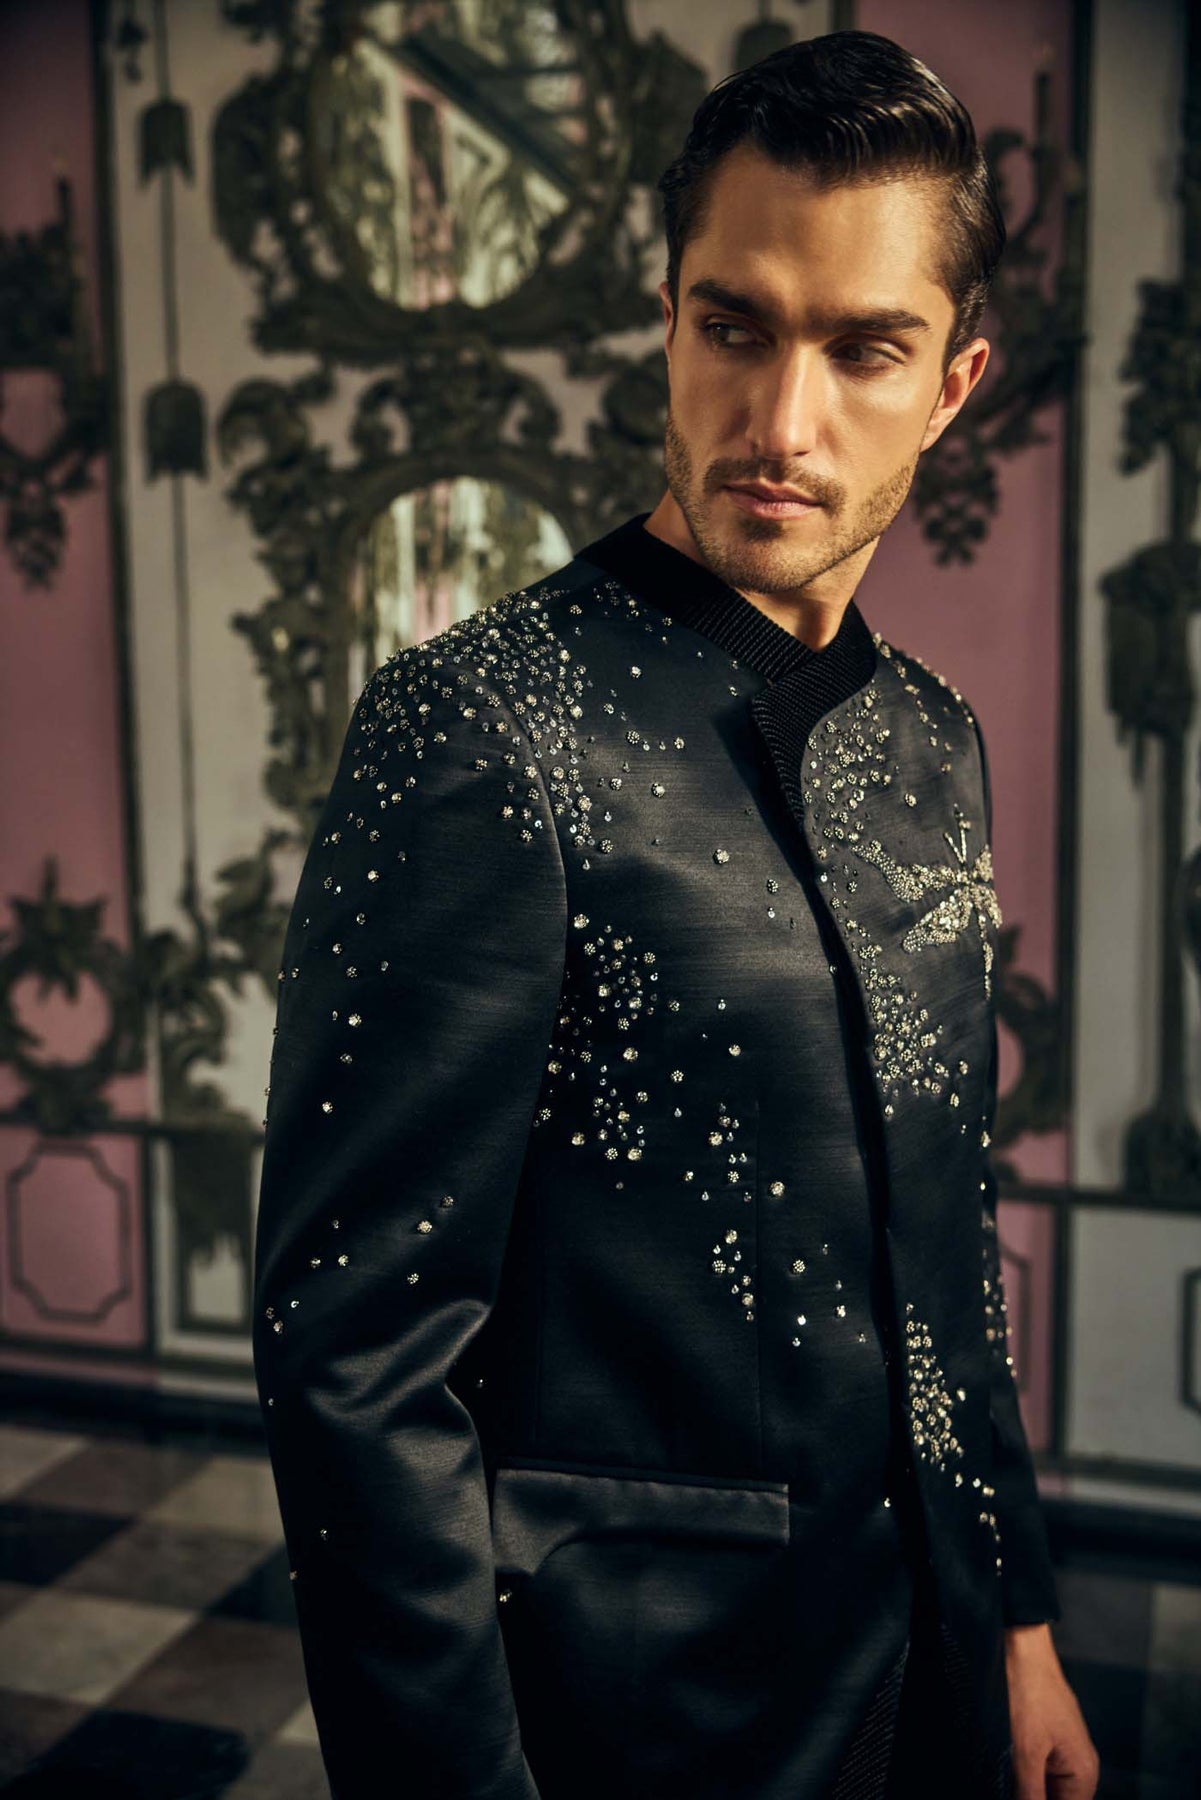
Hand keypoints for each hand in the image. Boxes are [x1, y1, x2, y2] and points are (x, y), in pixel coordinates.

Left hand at [1005, 1623, 1099, 1798]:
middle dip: (1036, 1797)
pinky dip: (1030, 1778)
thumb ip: (1030, 1794)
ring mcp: (1069, 1755)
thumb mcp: (1026, 1752)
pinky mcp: (1054, 1744)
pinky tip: (1013, 1772)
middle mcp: (1083, 1768)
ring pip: (1050, 1789)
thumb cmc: (1031, 1694)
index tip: (1023, 1796)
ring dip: (1031, 1790)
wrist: (1027, 1653)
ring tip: (1014, 1774)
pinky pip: (1044, 1774)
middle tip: (1016, 1786)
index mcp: (1084, 1774)